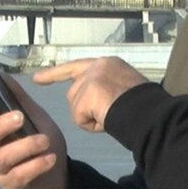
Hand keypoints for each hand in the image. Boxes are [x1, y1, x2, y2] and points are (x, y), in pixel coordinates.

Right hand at [0, 74, 67, 188]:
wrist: (57, 181)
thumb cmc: (41, 146)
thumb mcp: (36, 120)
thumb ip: (21, 100)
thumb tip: (3, 75)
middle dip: (0, 125)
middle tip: (20, 117)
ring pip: (2, 157)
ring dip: (25, 147)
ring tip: (45, 141)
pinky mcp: (12, 187)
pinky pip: (18, 176)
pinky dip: (35, 166)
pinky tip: (50, 159)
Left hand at [33, 57, 147, 132]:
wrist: (150, 112)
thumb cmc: (144, 107)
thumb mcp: (124, 87)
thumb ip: (105, 87)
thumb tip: (93, 101)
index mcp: (107, 63)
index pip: (75, 67)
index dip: (55, 74)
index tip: (37, 79)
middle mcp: (97, 66)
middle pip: (75, 93)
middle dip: (82, 107)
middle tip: (107, 114)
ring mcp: (91, 79)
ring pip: (76, 107)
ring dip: (91, 117)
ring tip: (113, 115)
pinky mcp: (87, 94)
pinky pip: (79, 119)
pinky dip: (92, 125)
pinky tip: (108, 120)